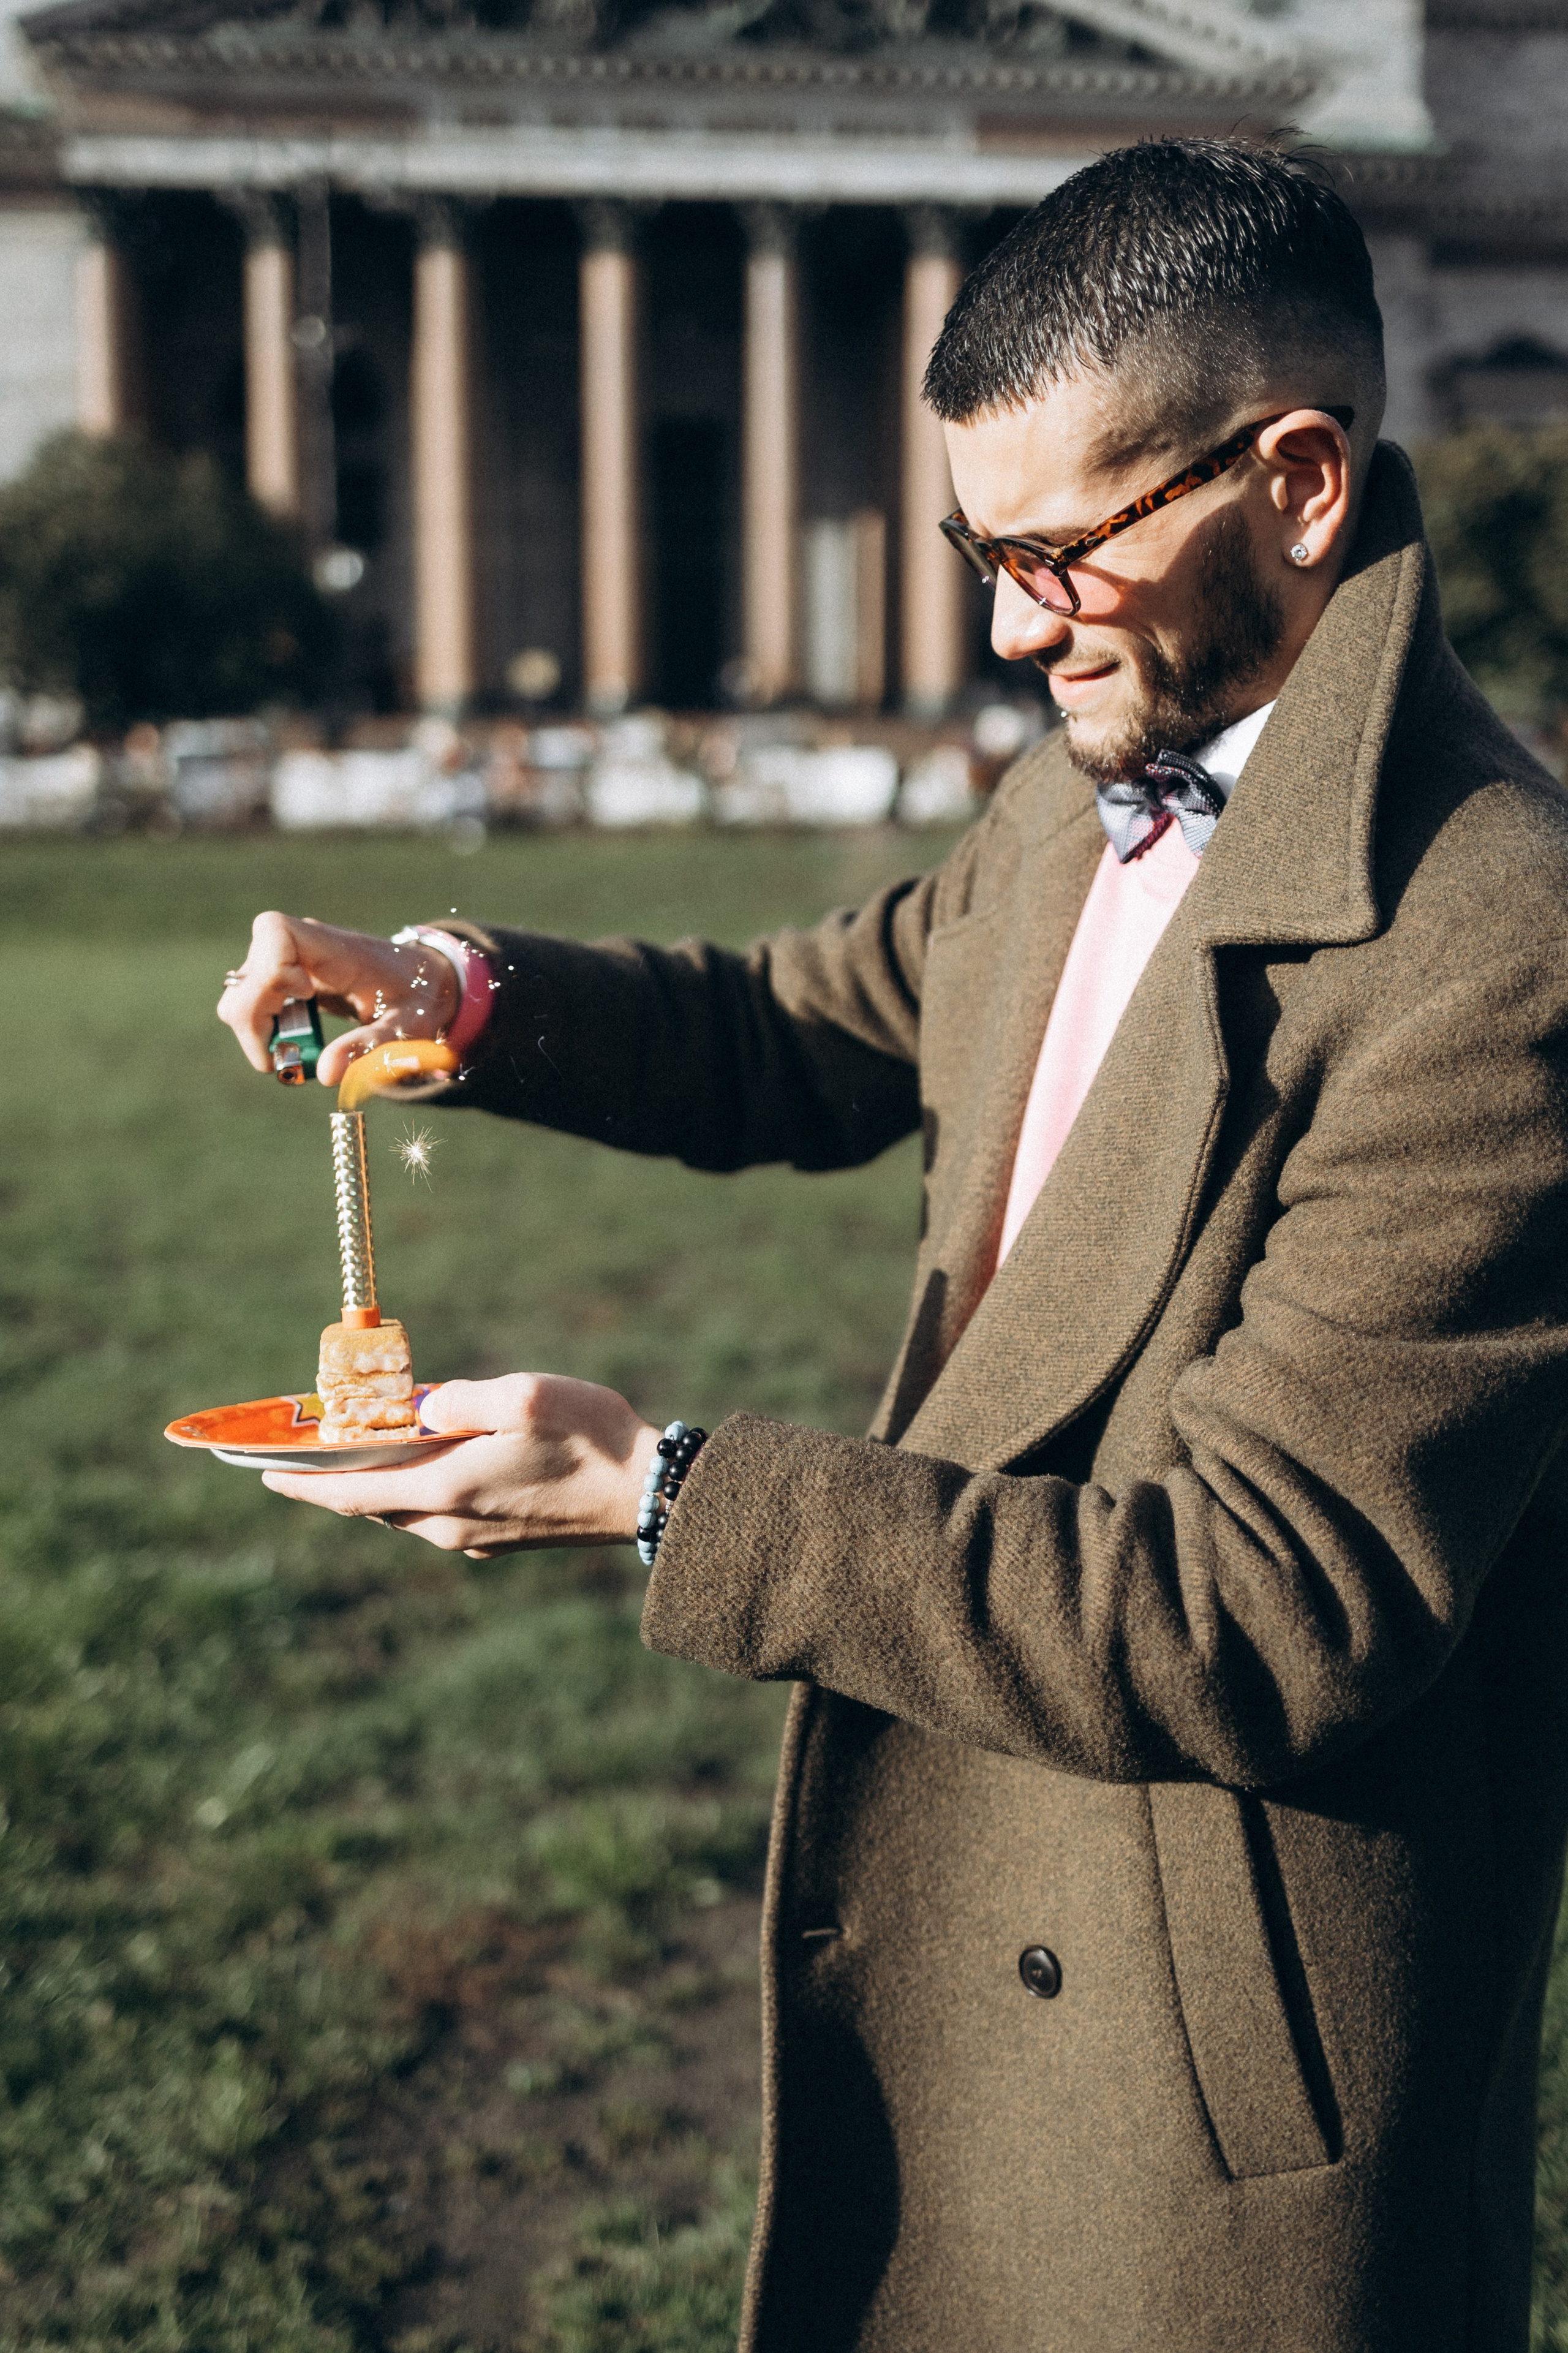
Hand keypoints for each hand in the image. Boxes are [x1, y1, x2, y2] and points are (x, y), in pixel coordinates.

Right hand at [218, 910, 460, 1085]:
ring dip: (258, 1034)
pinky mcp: (283, 981)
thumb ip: (368, 1046)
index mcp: (332, 946)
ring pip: (241, 995)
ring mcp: (287, 963)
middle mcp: (301, 947)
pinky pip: (252, 1005)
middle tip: (284, 1062)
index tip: (304, 998)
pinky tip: (295, 1046)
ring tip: (296, 1057)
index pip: (274, 931)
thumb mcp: (405, 1028)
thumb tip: (325, 1074)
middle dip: (256, 1024)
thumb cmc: (417, 999)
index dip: (274, 968)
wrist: (421, 984)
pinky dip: (263, 1033)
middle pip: (247, 977)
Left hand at [261, 1374, 661, 1558]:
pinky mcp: (500, 1538)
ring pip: (402, 1510)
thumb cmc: (590, 1437)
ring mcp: (475, 1537)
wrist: (648, 1494)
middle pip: (368, 1504)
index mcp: (445, 1491)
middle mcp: (449, 1525)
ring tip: (354, 1448)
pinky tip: (422, 1459)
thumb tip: (420, 1409)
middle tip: (298, 1451)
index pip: (347, 1493)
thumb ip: (459, 1398)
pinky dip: (413, 1487)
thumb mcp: (522, 1397)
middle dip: (330, 1478)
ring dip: (373, 1482)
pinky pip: (436, 1513)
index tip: (257, 1469)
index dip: (298, 1480)